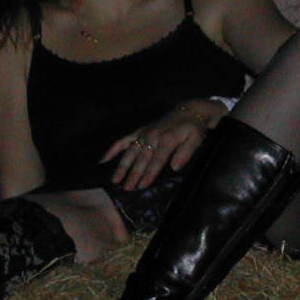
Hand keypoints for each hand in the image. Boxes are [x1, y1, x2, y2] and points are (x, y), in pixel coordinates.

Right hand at [101, 99, 223, 189]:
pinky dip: (113, 149)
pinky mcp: (139, 131)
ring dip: (122, 166)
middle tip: (126, 189)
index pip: (157, 159)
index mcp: (167, 139)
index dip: (149, 173)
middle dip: (134, 174)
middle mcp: (152, 136)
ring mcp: (143, 133)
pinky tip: (103, 160)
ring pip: (130, 151)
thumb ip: (186, 153)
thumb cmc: (192, 129)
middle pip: (141, 158)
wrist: (187, 111)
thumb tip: (175, 167)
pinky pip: (123, 140)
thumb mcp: (196, 140)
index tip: (142, 185)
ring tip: (115, 180)